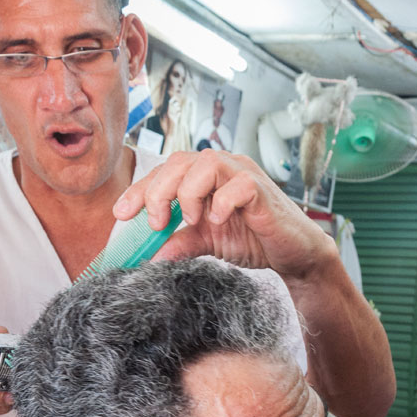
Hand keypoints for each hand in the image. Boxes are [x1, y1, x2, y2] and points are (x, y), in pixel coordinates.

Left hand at [113, 150, 335, 281]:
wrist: (294, 253)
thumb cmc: (254, 239)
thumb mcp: (208, 242)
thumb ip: (181, 243)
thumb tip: (150, 256)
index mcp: (205, 176)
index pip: (165, 172)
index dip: (140, 190)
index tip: (122, 214)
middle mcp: (223, 168)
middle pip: (180, 161)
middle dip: (158, 191)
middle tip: (154, 222)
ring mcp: (244, 175)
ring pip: (206, 162)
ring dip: (189, 192)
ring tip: (191, 220)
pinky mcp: (263, 190)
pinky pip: (239, 184)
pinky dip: (222, 202)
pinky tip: (217, 220)